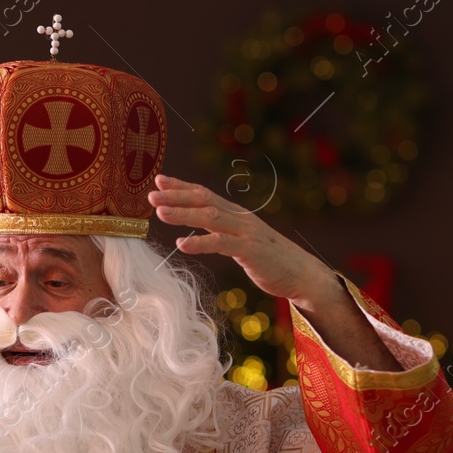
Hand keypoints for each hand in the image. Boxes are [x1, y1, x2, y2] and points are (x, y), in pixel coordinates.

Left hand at [148, 174, 338, 307]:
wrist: (302, 273)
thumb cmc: (270, 259)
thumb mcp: (243, 239)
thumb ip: (223, 230)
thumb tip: (201, 225)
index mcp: (236, 214)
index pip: (204, 194)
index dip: (182, 186)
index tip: (159, 179)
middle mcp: (240, 217)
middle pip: (204, 200)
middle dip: (176, 196)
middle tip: (151, 194)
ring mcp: (246, 232)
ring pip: (210, 217)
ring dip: (183, 213)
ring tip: (159, 212)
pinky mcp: (250, 250)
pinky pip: (221, 243)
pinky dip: (200, 243)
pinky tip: (181, 244)